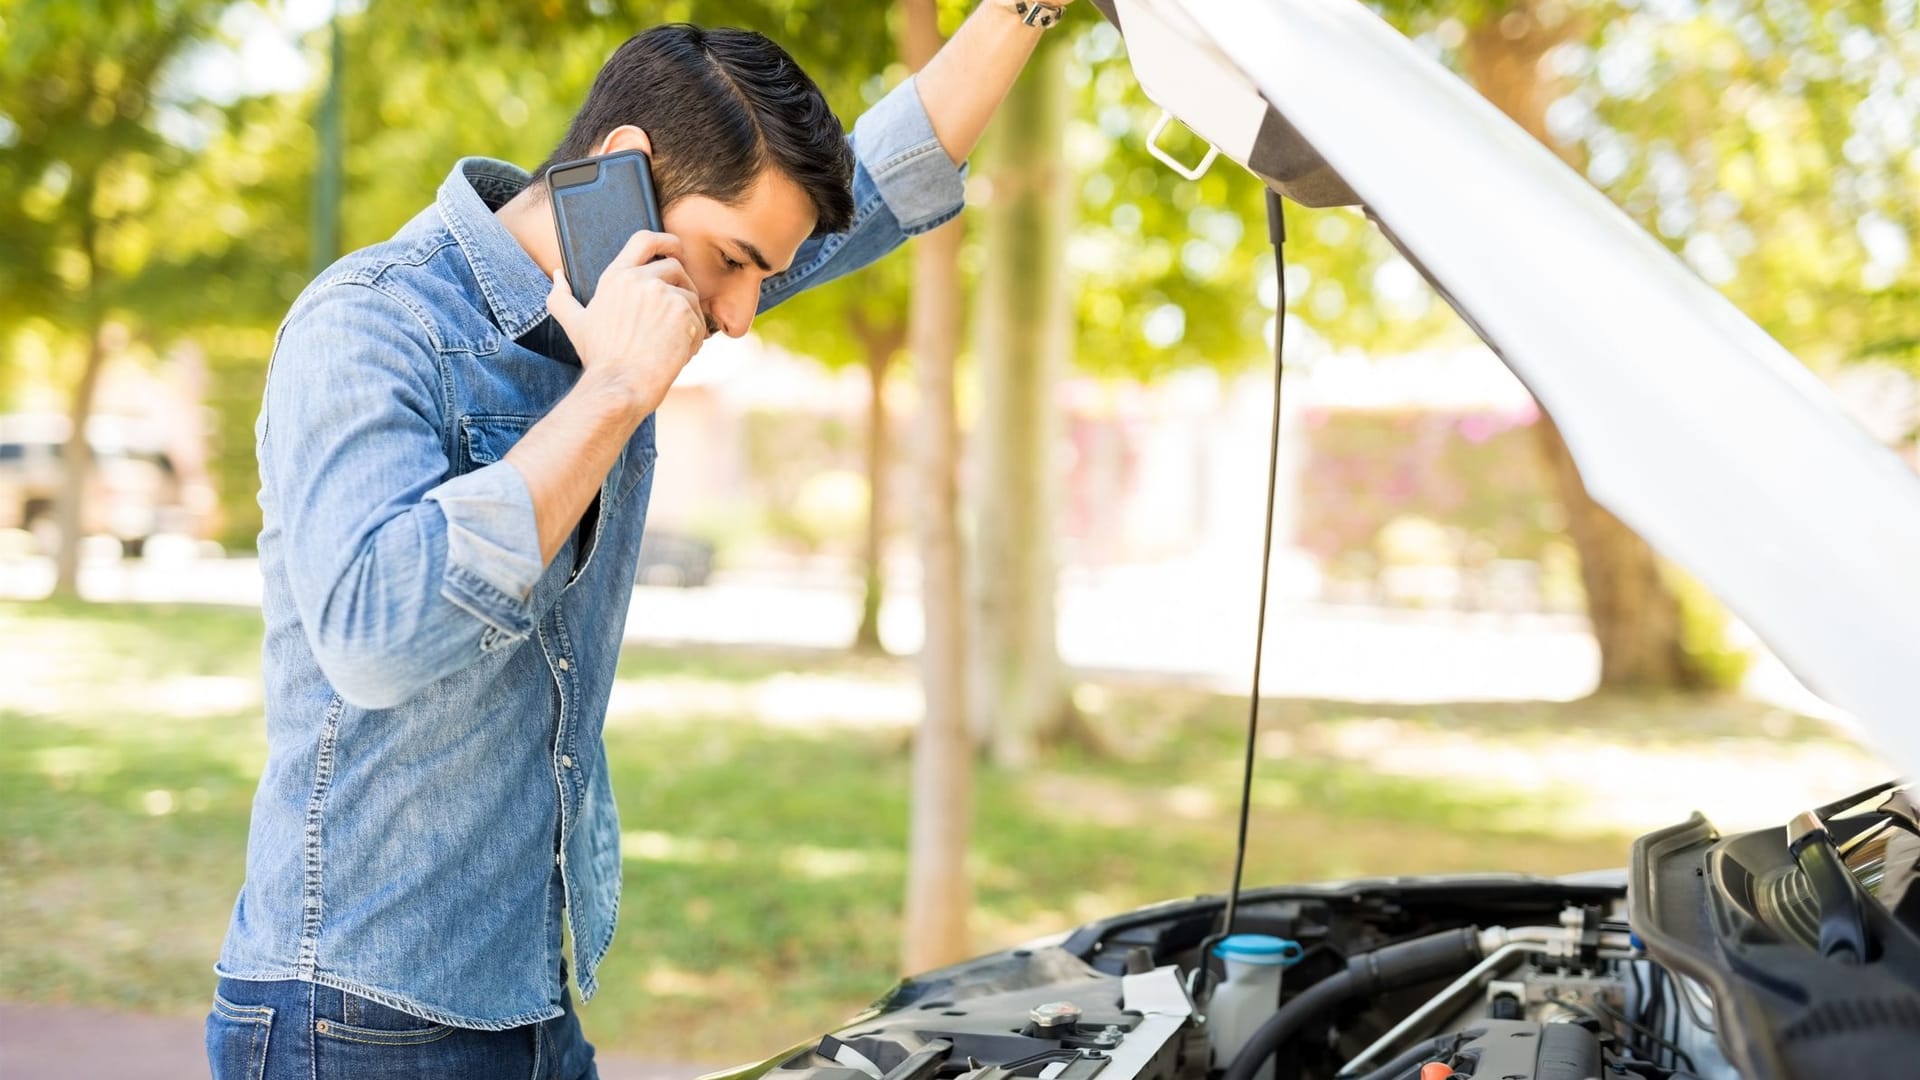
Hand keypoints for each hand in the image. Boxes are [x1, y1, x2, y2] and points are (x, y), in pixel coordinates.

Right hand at [547, 230, 706, 416]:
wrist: (620, 385)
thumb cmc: (599, 358)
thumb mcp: (574, 323)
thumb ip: (561, 296)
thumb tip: (557, 274)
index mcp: (616, 276)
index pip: (644, 240)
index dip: (665, 240)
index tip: (675, 248)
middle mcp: (641, 279)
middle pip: (675, 267)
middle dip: (682, 286)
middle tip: (678, 312)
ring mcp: (664, 295)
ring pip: (690, 295)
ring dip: (688, 317)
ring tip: (672, 341)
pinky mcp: (684, 313)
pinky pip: (699, 319)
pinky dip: (694, 337)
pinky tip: (678, 354)